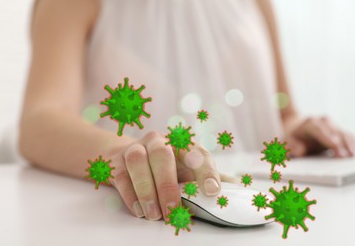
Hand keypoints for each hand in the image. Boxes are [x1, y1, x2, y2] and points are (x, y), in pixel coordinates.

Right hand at [108, 131, 231, 220]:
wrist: (131, 154)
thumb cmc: (167, 165)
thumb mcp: (188, 168)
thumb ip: (209, 177)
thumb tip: (237, 188)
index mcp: (181, 143)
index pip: (196, 152)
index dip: (205, 171)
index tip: (212, 191)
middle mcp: (158, 141)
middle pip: (162, 154)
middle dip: (167, 184)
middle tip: (173, 210)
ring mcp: (135, 148)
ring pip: (138, 161)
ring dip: (146, 189)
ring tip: (154, 214)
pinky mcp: (117, 161)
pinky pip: (120, 175)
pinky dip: (130, 195)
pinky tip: (140, 211)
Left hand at [286, 116, 354, 157]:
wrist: (296, 126)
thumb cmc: (292, 137)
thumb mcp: (287, 141)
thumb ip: (292, 146)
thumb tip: (301, 151)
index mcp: (310, 123)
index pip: (319, 130)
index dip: (327, 138)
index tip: (335, 146)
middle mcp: (323, 121)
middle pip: (334, 131)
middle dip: (340, 143)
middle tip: (344, 156)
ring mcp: (332, 124)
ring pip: (343, 132)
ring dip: (349, 143)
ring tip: (353, 153)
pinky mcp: (339, 130)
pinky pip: (347, 135)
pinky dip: (352, 141)